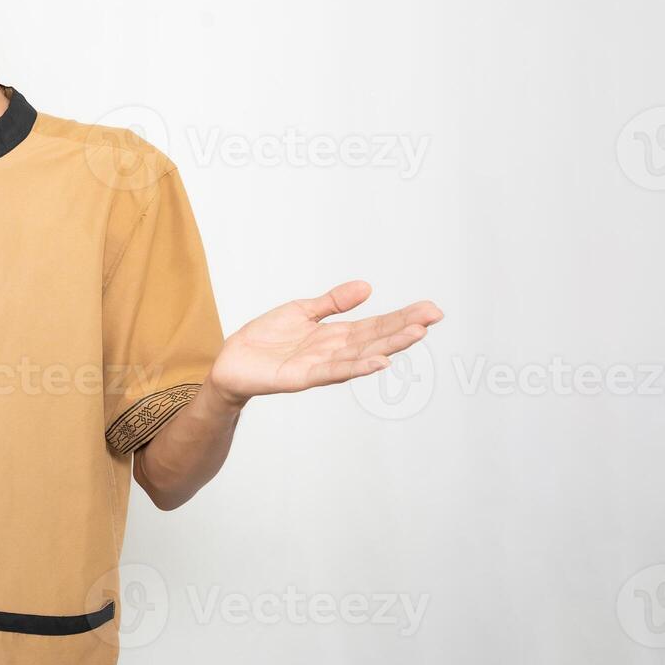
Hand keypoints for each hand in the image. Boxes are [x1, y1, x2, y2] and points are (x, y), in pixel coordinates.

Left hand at [207, 280, 442, 404]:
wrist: (232, 361)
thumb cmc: (266, 339)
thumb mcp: (302, 311)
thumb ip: (333, 302)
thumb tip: (367, 287)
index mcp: (335, 336)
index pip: (375, 325)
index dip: (402, 317)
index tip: (430, 309)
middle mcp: (334, 352)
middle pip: (375, 338)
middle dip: (404, 328)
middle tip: (434, 317)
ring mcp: (320, 366)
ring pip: (361, 355)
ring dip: (389, 346)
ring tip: (416, 334)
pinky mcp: (301, 377)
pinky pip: (333, 372)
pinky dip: (356, 366)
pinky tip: (379, 361)